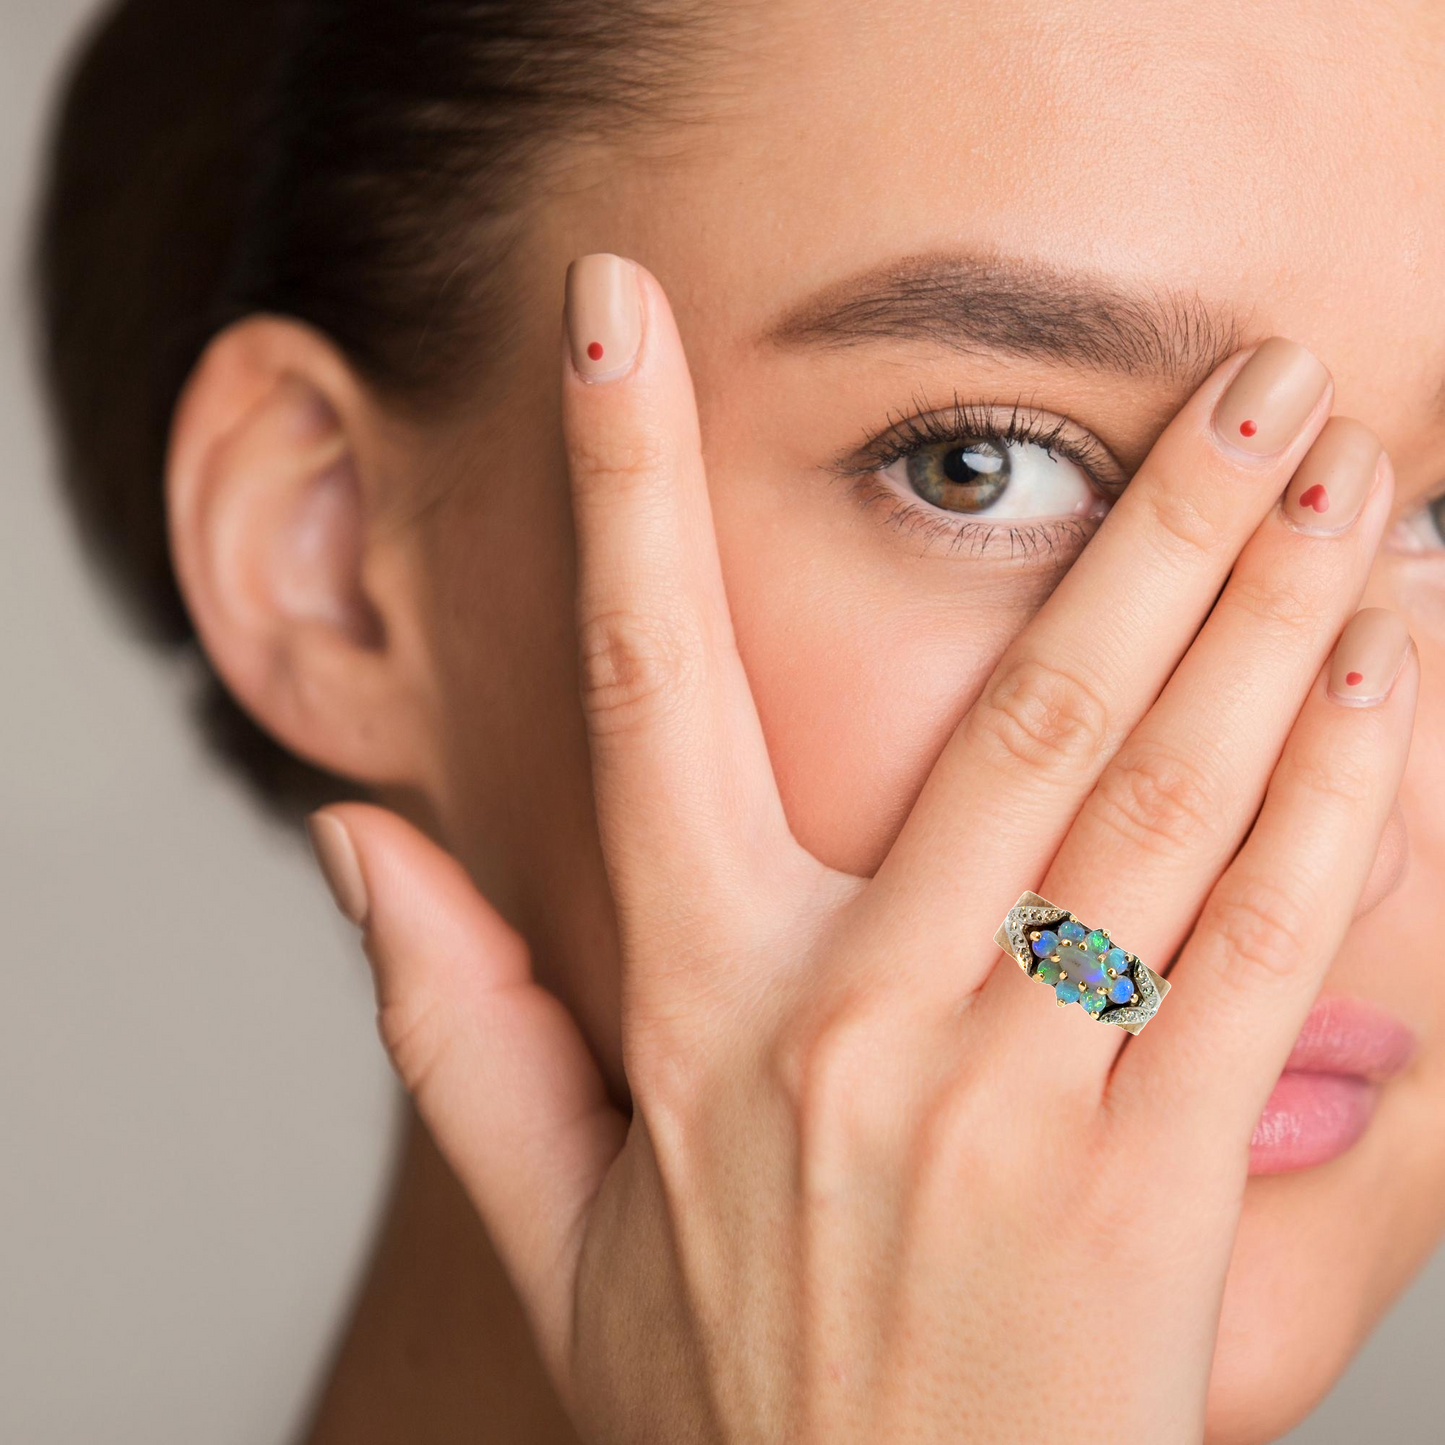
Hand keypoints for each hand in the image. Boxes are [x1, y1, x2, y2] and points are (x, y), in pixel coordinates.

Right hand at [306, 253, 1416, 1443]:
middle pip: (1020, 714)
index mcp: (691, 1003)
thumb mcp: (552, 1213)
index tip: (617, 321)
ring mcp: (1015, 1101)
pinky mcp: (1155, 1192)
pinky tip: (1390, 678)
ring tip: (1352, 477)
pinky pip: (1264, 956)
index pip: (639, 693)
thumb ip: (446, 1019)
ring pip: (1166, 804)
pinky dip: (1337, 803)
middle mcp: (854, 1021)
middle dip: (1152, 522)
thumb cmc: (723, 1397)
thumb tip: (354, 840)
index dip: (621, 490)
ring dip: (1275, 621)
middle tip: (1246, 372)